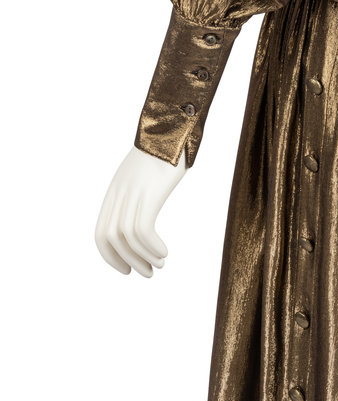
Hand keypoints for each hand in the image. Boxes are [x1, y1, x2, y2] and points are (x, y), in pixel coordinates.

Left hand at [95, 145, 187, 276]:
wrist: (174, 126)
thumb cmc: (166, 150)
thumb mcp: (145, 173)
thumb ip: (140, 190)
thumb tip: (146, 208)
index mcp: (116, 191)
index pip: (100, 232)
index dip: (110, 256)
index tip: (127, 268)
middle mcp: (120, 193)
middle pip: (110, 237)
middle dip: (126, 261)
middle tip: (145, 274)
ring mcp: (134, 191)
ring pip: (127, 236)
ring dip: (143, 257)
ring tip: (159, 265)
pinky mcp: (149, 191)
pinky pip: (143, 228)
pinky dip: (152, 246)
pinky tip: (164, 252)